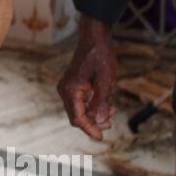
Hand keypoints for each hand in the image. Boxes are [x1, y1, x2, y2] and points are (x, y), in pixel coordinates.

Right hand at [57, 15, 116, 140]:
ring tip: (112, 112)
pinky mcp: (72, 85)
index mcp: (70, 91)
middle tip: (110, 123)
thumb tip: (101, 120)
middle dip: (93, 123)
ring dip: (94, 114)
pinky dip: (91, 106)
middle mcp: (65, 90)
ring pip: (78, 110)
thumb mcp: (105, 80)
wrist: (93, 38)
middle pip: (76, 116)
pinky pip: (79, 102)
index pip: (77, 118)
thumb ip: (101, 101)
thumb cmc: (99, 56)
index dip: (90, 129)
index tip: (102, 137)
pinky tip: (105, 104)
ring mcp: (67, 88)